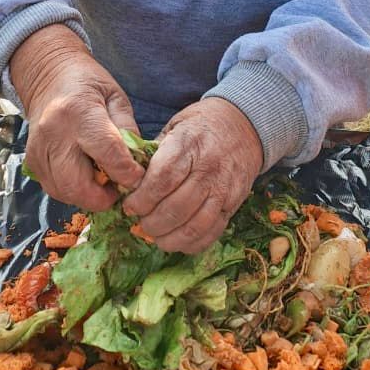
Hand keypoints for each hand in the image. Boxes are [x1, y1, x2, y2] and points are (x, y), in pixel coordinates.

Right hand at [12, 25, 144, 211]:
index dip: (127, 174)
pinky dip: (73, 190)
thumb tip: (136, 164)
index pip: (107, 154)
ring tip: (102, 181)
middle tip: (118, 189)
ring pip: (64, 192)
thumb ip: (128, 130)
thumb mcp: (116, 97)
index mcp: (79, 112)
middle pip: (78, 185)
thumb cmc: (87, 83)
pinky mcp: (31, 161)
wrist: (48, 74)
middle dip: (103, 198)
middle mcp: (54, 134)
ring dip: (88, 196)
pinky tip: (85, 176)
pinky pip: (54, 188)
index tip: (138, 179)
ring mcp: (39, 150)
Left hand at [123, 98, 262, 252]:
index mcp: (189, 144)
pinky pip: (213, 232)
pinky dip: (192, 244)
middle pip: (177, 207)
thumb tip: (125, 180)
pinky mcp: (235, 203)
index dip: (142, 198)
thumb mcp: (173, 127)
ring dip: (170, 238)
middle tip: (140, 222)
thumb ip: (152, 153)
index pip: (163, 179)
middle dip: (152, 222)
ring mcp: (224, 188)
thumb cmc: (200, 126)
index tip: (130, 205)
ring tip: (155, 235)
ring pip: (195, 225)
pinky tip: (176, 241)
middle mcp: (209, 168)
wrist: (244, 125)